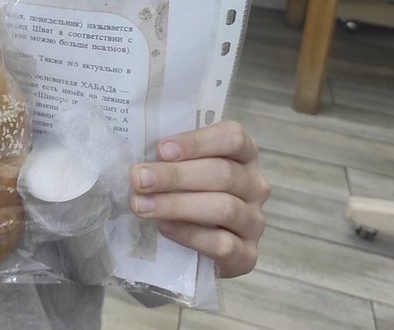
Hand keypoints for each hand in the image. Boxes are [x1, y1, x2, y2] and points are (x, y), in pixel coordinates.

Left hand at [129, 120, 268, 277]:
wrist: (194, 247)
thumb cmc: (184, 193)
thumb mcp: (181, 168)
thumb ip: (169, 158)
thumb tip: (141, 158)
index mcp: (243, 155)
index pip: (233, 138)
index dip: (197, 142)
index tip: (162, 150)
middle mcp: (255, 185)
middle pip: (223, 173)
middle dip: (176, 176)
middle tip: (139, 179)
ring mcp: (254, 222)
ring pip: (225, 208)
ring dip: (178, 205)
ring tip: (142, 205)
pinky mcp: (247, 256)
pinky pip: (223, 244)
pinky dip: (190, 234)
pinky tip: (164, 227)